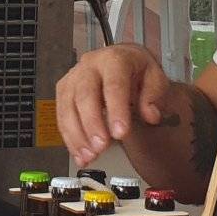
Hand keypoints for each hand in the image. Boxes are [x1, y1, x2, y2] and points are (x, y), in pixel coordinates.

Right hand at [55, 43, 173, 167]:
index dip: (116, 110)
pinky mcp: (64, 90)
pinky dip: (70, 137)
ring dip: (77, 135)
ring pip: (68, 106)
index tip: (121, 133)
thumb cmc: (137, 71)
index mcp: (114, 59)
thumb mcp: (155, 78)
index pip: (114, 85)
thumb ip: (154, 96)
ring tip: (89, 156)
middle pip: (85, 95)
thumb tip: (151, 114)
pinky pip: (61, 115)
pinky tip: (80, 153)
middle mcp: (90, 65)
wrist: (122, 60)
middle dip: (92, 124)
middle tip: (101, 147)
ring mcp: (73, 77)